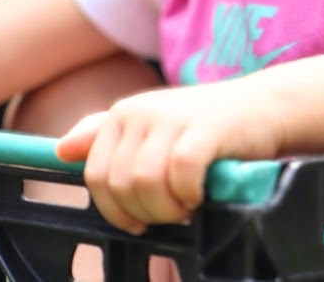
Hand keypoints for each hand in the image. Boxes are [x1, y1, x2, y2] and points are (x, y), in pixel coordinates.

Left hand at [54, 79, 282, 234]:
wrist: (262, 105)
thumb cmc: (204, 126)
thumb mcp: (152, 126)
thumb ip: (106, 136)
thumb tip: (61, 149)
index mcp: (122, 113)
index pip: (95, 175)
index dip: (115, 209)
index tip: (140, 218)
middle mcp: (140, 110)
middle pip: (119, 184)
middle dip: (145, 212)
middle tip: (173, 211)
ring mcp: (172, 117)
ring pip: (144, 183)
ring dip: (167, 208)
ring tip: (187, 205)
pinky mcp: (204, 128)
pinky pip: (180, 174)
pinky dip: (189, 195)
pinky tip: (202, 193)